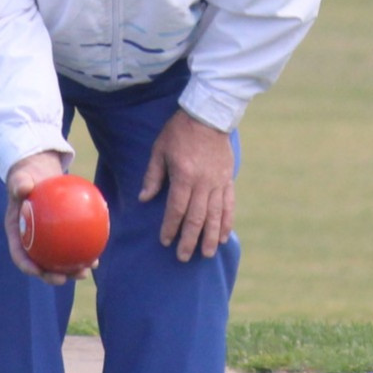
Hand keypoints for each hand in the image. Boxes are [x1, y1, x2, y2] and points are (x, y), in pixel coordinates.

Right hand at [4, 150, 80, 283]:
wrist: (38, 174)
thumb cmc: (27, 177)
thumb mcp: (21, 178)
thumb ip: (20, 183)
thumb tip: (23, 187)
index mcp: (17, 233)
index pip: (19, 254)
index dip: (27, 265)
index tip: (37, 271)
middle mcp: (31, 241)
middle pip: (40, 264)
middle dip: (51, 276)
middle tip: (64, 278)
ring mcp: (46, 240)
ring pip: (58, 260)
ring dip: (71, 270)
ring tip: (85, 272)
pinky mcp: (60, 236)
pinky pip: (72, 247)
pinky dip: (83, 252)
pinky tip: (97, 256)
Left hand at [140, 109, 234, 261]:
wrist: (209, 115)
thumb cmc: (179, 131)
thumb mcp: (159, 149)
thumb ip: (153, 176)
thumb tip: (143, 199)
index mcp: (184, 175)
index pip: (177, 209)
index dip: (170, 227)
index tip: (165, 241)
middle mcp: (203, 183)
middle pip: (197, 217)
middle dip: (190, 240)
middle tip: (184, 257)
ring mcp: (218, 182)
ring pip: (215, 215)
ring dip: (210, 237)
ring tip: (206, 254)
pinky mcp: (228, 180)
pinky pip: (229, 205)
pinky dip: (226, 222)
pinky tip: (223, 237)